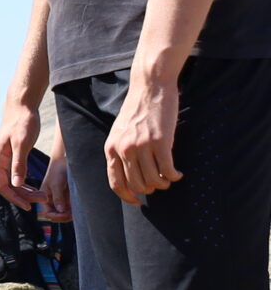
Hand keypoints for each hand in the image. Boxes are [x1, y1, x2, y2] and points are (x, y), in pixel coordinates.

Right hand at [0, 98, 40, 210]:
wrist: (21, 108)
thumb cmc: (23, 123)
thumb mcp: (22, 144)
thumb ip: (19, 165)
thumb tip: (16, 185)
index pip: (1, 186)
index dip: (15, 198)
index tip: (29, 207)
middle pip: (6, 186)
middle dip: (23, 196)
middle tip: (43, 199)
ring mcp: (1, 160)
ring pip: (10, 182)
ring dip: (24, 191)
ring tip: (42, 195)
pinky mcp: (9, 157)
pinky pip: (13, 175)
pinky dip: (23, 183)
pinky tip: (34, 187)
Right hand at [33, 150, 72, 223]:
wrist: (66, 161)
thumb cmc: (58, 170)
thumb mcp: (56, 184)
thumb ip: (58, 197)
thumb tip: (61, 211)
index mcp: (44, 198)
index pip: (47, 213)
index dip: (56, 216)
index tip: (65, 213)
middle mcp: (52, 201)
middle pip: (56, 216)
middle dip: (64, 217)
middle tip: (73, 214)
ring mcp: (61, 200)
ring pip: (64, 214)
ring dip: (70, 215)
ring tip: (77, 211)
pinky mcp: (68, 198)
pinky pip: (71, 209)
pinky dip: (75, 211)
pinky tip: (79, 207)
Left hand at [107, 71, 182, 204]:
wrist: (150, 88)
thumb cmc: (137, 110)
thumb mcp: (120, 132)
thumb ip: (120, 151)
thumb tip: (128, 175)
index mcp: (111, 148)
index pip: (115, 182)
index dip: (127, 196)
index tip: (137, 201)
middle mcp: (124, 149)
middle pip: (137, 184)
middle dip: (150, 189)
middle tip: (160, 184)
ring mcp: (141, 146)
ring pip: (153, 180)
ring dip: (164, 184)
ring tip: (169, 178)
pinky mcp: (160, 142)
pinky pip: (168, 169)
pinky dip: (175, 176)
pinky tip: (178, 174)